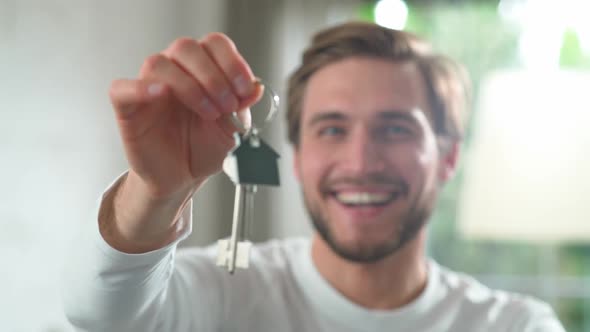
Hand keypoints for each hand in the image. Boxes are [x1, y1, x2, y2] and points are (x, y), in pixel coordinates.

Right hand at [102, 33, 262, 251]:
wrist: (183, 178)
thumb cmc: (203, 147)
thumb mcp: (232, 128)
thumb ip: (243, 105)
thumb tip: (257, 86)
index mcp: (201, 69)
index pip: (214, 44)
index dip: (232, 62)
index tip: (245, 88)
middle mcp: (174, 71)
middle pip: (186, 48)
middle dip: (213, 75)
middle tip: (227, 105)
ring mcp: (149, 87)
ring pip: (159, 64)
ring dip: (189, 86)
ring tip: (209, 113)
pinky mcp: (128, 108)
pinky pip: (122, 88)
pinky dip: (140, 88)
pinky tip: (161, 94)